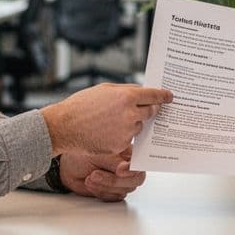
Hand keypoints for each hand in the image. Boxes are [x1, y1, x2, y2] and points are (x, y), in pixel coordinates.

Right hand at [41, 83, 172, 155]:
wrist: (64, 126)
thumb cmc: (81, 106)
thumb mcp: (104, 89)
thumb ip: (125, 90)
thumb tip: (141, 91)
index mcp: (127, 97)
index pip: (153, 95)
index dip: (163, 96)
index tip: (169, 97)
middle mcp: (130, 114)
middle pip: (150, 112)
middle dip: (147, 110)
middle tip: (138, 109)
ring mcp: (126, 132)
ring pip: (138, 126)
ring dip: (131, 124)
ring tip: (110, 121)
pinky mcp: (120, 146)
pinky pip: (128, 140)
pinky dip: (121, 136)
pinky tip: (106, 132)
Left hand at [60, 147, 146, 201]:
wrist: (69, 168)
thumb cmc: (82, 156)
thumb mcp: (98, 154)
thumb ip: (115, 161)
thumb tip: (127, 168)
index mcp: (128, 153)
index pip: (142, 162)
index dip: (134, 169)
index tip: (120, 171)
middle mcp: (128, 168)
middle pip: (136, 180)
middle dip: (114, 180)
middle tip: (95, 174)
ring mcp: (122, 181)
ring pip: (124, 190)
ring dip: (104, 185)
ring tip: (90, 177)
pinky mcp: (114, 192)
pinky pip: (114, 197)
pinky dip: (101, 192)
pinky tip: (91, 183)